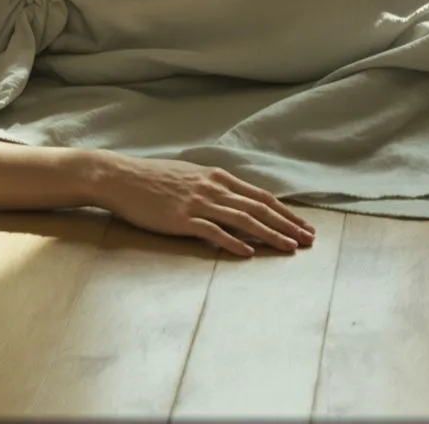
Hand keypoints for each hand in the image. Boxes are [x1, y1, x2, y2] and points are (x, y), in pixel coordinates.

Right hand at [90, 153, 316, 256]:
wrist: (118, 176)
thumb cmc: (148, 177)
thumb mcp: (186, 175)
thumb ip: (209, 186)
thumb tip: (228, 199)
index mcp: (216, 177)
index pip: (259, 196)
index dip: (285, 212)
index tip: (303, 225)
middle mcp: (212, 188)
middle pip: (259, 208)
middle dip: (288, 224)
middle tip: (310, 240)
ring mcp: (198, 203)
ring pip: (243, 220)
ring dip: (270, 234)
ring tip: (290, 247)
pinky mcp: (182, 218)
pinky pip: (213, 232)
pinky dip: (233, 242)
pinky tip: (248, 252)